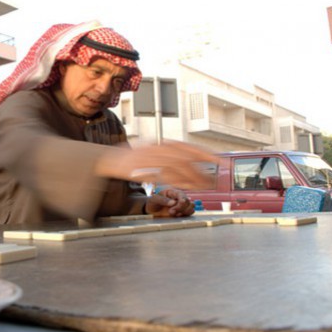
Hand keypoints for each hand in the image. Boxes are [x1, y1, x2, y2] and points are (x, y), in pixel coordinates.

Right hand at [95, 140, 218, 189]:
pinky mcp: (145, 171)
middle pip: (186, 158)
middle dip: (203, 168)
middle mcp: (158, 149)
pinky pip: (166, 177)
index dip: (205, 153)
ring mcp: (152, 159)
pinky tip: (188, 188)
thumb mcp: (154, 153)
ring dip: (193, 177)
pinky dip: (179, 182)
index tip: (219, 160)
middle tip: (214, 178)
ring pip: (178, 167)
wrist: (111, 160)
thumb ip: (170, 158)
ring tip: (204, 186)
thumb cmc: (134, 159)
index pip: (187, 147)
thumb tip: (190, 165)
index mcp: (162, 144)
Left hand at [144, 188, 194, 217]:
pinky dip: (185, 216)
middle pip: (189, 202)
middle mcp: (180, 198)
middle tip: (171, 211)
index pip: (182, 195)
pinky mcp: (182, 212)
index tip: (177, 205)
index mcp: (173, 193)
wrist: (152, 210)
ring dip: (184, 212)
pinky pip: (189, 214)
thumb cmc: (153, 202)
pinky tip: (177, 216)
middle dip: (181, 208)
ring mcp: (182, 206)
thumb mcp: (154, 199)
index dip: (182, 200)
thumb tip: (173, 202)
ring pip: (191, 208)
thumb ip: (163, 200)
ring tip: (174, 214)